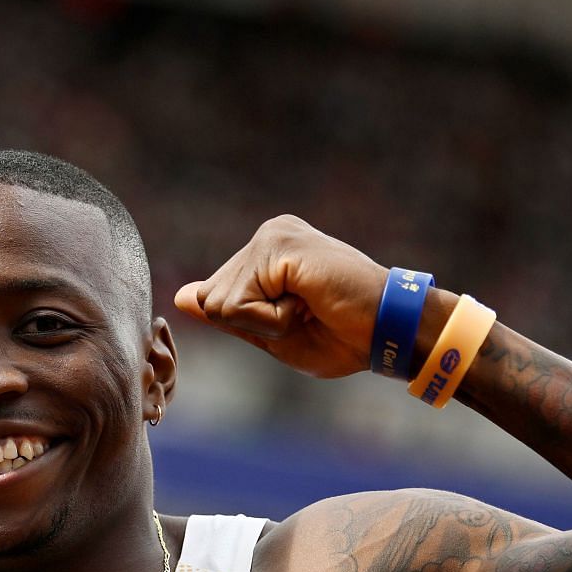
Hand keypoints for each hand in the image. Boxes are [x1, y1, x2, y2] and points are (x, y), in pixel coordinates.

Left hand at [175, 215, 388, 378]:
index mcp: (265, 252)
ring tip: (310, 309)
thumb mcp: (274, 334)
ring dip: (267, 324)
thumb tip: (180, 298)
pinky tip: (308, 306)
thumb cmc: (343, 336)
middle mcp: (267, 235)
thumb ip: (230, 316)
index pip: (215, 300)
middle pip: (212, 301)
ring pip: (222, 305)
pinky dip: (273, 321)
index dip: (252, 327)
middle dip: (255, 325)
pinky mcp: (278, 247)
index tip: (301, 317)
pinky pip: (240, 305)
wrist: (390, 332)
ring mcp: (272, 236)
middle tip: (307, 315)